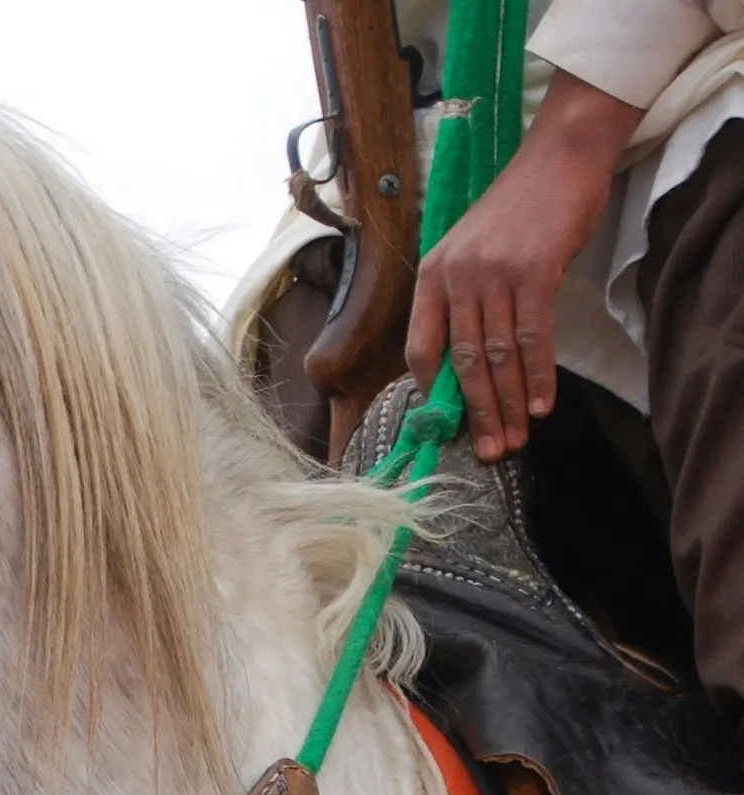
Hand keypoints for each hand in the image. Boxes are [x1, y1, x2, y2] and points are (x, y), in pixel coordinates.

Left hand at [406, 71, 640, 462]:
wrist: (558, 158)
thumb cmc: (519, 211)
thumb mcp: (472, 252)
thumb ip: (462, 301)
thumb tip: (464, 362)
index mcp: (431, 276)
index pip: (421, 349)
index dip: (435, 391)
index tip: (451, 423)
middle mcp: (455, 277)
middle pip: (461, 362)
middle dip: (475, 413)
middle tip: (489, 451)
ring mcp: (493, 274)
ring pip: (497, 355)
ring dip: (507, 404)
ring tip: (516, 439)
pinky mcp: (534, 272)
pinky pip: (532, 336)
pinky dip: (537, 375)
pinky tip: (540, 405)